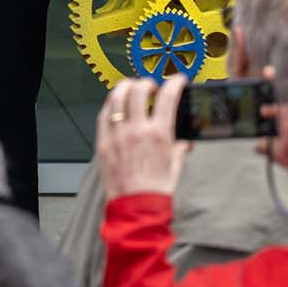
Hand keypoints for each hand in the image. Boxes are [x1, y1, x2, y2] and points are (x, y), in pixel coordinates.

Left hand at [96, 75, 190, 199]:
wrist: (135, 206)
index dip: (175, 83)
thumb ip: (179, 148)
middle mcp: (137, 130)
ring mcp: (117, 134)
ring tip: (131, 89)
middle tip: (151, 86)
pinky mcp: (103, 142)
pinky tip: (115, 106)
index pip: (168, 97)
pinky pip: (103, 115)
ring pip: (116, 97)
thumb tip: (184, 141)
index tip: (178, 80)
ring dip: (125, 87)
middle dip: (147, 82)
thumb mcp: (175, 166)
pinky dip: (110, 105)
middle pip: (139, 90)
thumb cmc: (155, 189)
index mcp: (159, 134)